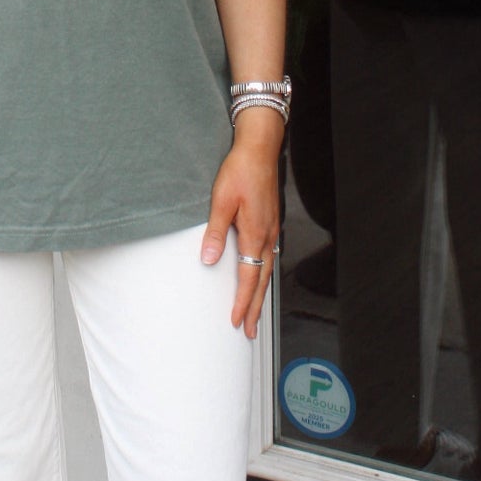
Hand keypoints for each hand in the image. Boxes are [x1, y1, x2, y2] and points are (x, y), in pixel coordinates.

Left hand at [201, 108, 281, 338]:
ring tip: (254, 312)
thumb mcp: (222, 200)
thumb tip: (210, 260)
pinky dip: (263, 275)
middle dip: (255, 308)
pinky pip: (268, 257)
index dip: (243, 302)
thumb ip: (216, 232)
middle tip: (249, 331)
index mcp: (255, 234)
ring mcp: (271, 230)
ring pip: (267, 271)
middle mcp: (267, 236)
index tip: (236, 321)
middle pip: (262, 281)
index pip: (250, 278)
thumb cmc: (240, 171)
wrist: (259, 148)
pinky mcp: (270, 222)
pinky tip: (258, 277)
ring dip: (260, 294)